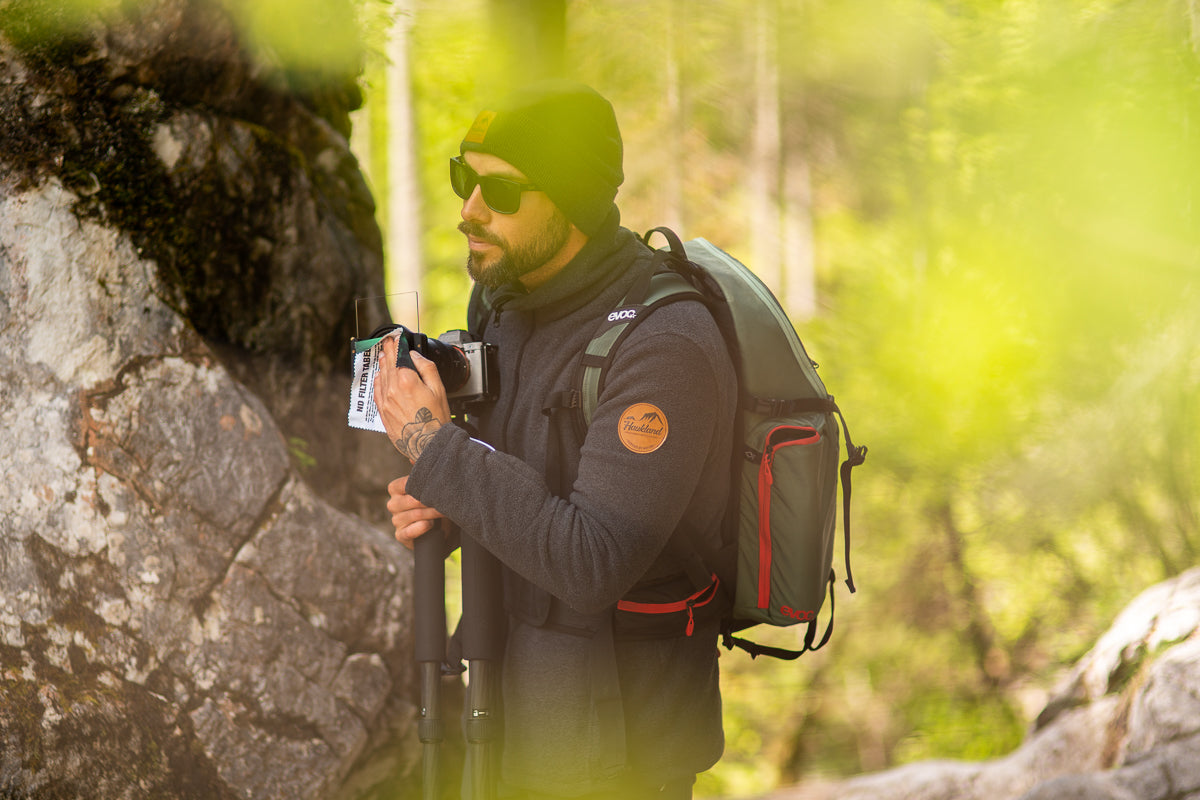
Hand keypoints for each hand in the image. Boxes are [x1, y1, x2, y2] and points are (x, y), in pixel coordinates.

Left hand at [373, 335, 451, 461]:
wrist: (428, 444)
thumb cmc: (436, 418)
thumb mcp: (438, 389)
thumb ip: (426, 368)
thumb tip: (414, 356)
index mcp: (407, 380)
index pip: (398, 356)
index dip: (396, 345)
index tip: (395, 338)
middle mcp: (392, 389)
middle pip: (388, 365)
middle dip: (388, 352)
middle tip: (386, 342)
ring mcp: (386, 401)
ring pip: (381, 377)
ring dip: (382, 365)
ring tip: (382, 356)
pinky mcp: (383, 412)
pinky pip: (377, 392)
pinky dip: (377, 381)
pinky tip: (379, 377)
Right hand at [387, 475, 444, 547]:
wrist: (443, 530)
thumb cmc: (435, 503)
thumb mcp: (431, 486)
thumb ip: (423, 471)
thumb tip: (413, 457)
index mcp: (396, 489)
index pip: (402, 484)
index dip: (418, 485)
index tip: (435, 484)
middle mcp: (393, 504)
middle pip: (409, 500)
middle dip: (429, 500)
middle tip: (446, 499)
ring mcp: (396, 521)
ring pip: (413, 515)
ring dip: (431, 513)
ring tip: (445, 511)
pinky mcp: (401, 535)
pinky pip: (408, 532)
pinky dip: (420, 528)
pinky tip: (430, 524)